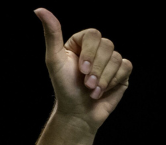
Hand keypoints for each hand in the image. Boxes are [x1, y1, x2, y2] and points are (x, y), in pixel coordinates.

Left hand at [35, 9, 131, 130]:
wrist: (78, 113)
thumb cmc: (64, 88)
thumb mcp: (54, 60)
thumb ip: (51, 34)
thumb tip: (39, 9)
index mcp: (81, 43)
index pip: (93, 35)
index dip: (89, 52)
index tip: (80, 70)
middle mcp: (97, 49)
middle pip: (108, 45)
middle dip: (96, 69)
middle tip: (86, 84)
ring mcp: (111, 60)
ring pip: (117, 58)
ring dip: (104, 78)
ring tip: (92, 90)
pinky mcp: (122, 72)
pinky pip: (126, 67)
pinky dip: (114, 81)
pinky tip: (103, 91)